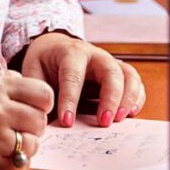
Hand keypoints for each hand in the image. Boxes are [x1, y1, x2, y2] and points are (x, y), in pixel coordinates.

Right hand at [0, 70, 53, 169]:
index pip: (44, 94)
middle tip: (16, 127)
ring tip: (6, 141)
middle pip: (41, 120)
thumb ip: (6, 82)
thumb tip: (34, 90)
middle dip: (33, 126)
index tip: (32, 108)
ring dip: (24, 145)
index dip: (41, 103)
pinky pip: (21, 165)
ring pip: (34, 145)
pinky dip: (15, 162)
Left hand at [20, 32, 145, 127]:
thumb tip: (41, 117)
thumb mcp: (33, 70)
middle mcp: (94, 55)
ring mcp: (110, 62)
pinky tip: (130, 114)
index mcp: (70, 52)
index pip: (72, 75)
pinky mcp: (119, 72)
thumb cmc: (44, 61)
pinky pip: (135, 83)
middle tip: (103, 122)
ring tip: (118, 120)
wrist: (54, 46)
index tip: (67, 122)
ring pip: (128, 75)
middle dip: (109, 98)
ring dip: (127, 99)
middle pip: (109, 72)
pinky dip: (136, 98)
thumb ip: (38, 90)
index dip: (70, 99)